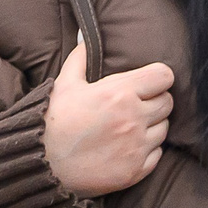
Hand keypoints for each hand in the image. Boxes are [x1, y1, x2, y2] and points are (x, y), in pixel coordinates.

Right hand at [42, 41, 173, 196]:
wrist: (39, 166)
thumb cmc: (51, 122)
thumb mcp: (63, 85)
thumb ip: (80, 59)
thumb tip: (85, 37)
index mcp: (119, 93)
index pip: (164, 76)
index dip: (157, 78)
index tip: (147, 84)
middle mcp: (133, 119)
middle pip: (168, 102)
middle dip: (154, 101)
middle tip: (135, 106)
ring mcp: (137, 146)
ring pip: (164, 129)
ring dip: (151, 126)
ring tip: (128, 128)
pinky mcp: (136, 170)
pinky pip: (157, 154)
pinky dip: (146, 151)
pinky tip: (126, 148)